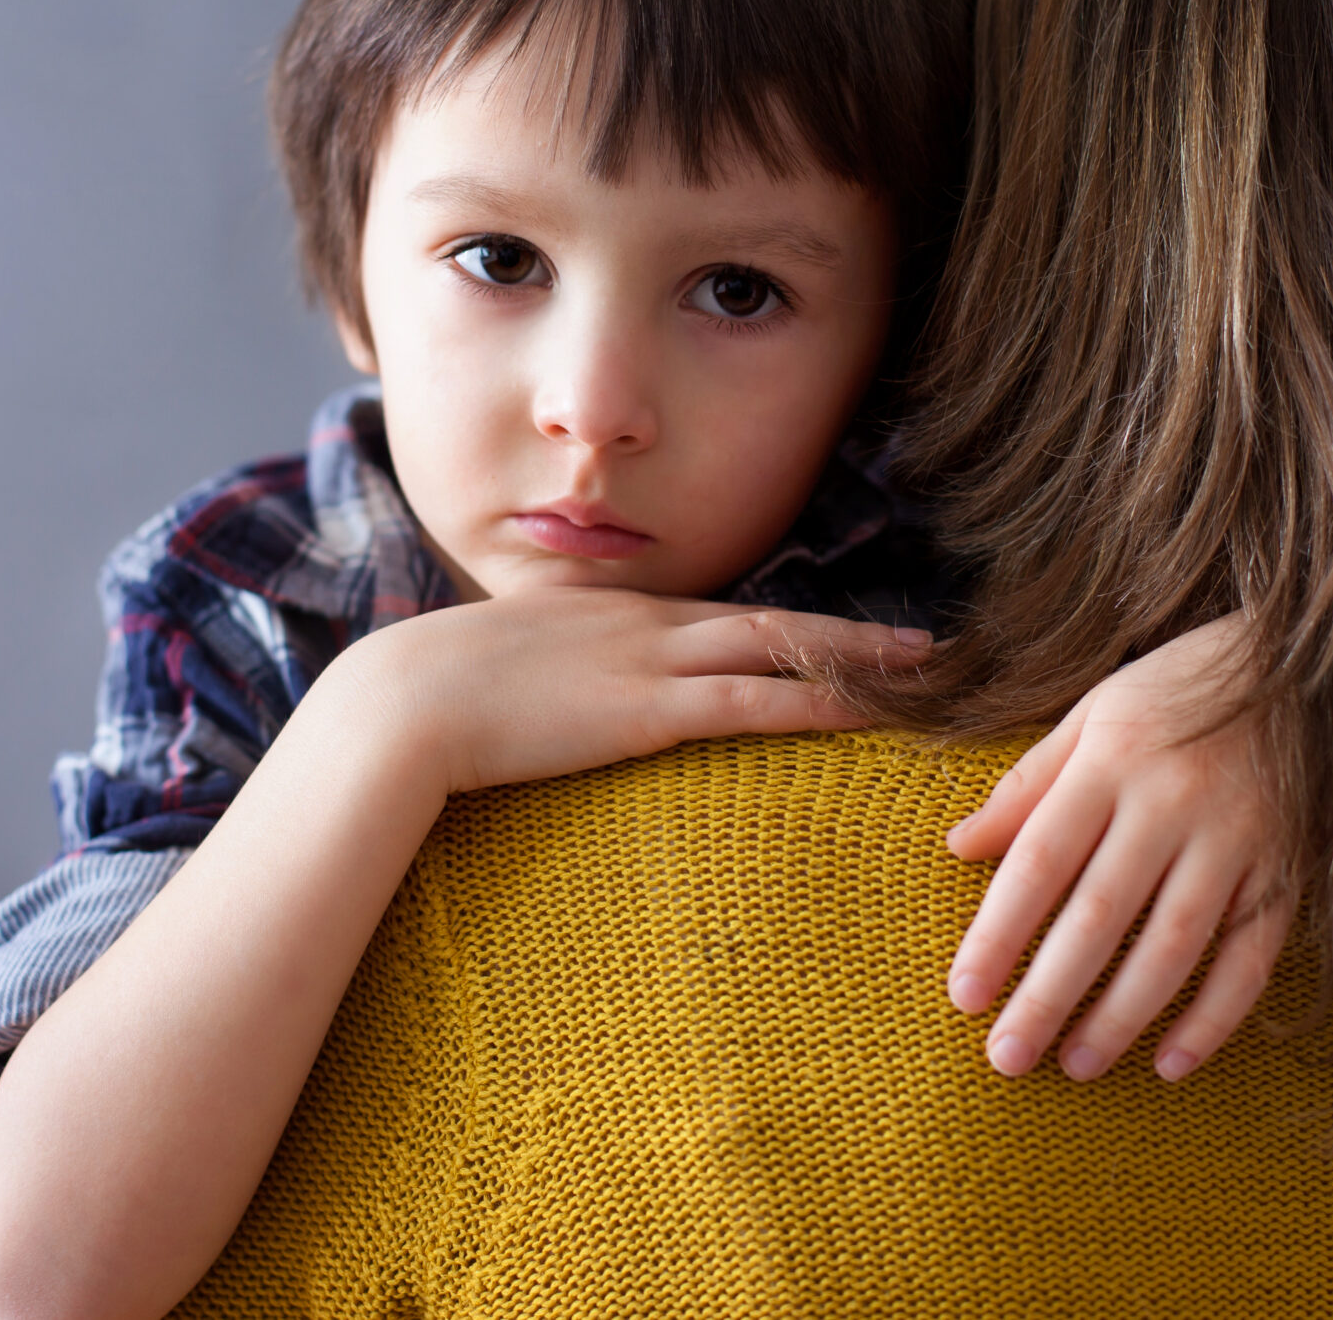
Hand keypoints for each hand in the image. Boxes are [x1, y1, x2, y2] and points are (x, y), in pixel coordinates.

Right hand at [340, 587, 933, 795]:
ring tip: (930, 671)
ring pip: (780, 647)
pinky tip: (873, 713)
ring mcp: (648, 659)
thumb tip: (541, 716)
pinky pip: (756, 700)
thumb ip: (537, 687)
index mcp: (604, 617)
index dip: (783, 631)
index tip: (837, 642)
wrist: (401, 702)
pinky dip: (822, 701)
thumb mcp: (494, 677)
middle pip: (769, 621)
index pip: (716, 619)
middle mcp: (640, 623)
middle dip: (852, 634)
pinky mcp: (648, 708)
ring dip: (861, 659)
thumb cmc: (428, 702)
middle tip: (929, 645)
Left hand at [944, 614, 1290, 1082]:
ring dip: (1122, 1016)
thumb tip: (959, 847)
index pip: (1039, 862)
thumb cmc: (1173, 690)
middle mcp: (1171, 805)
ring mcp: (1237, 842)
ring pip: (1172, 946)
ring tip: (1076, 1065)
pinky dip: (1216, 1016)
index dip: (998, 933)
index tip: (962, 994)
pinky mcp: (1288, 872)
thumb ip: (1026, 785)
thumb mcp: (1088, 715)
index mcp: (1109, 762)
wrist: (1304, 661)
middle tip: (1006, 1057)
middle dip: (1048, 995)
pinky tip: (1174, 1063)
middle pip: (1099, 917)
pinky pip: (1252, 956)